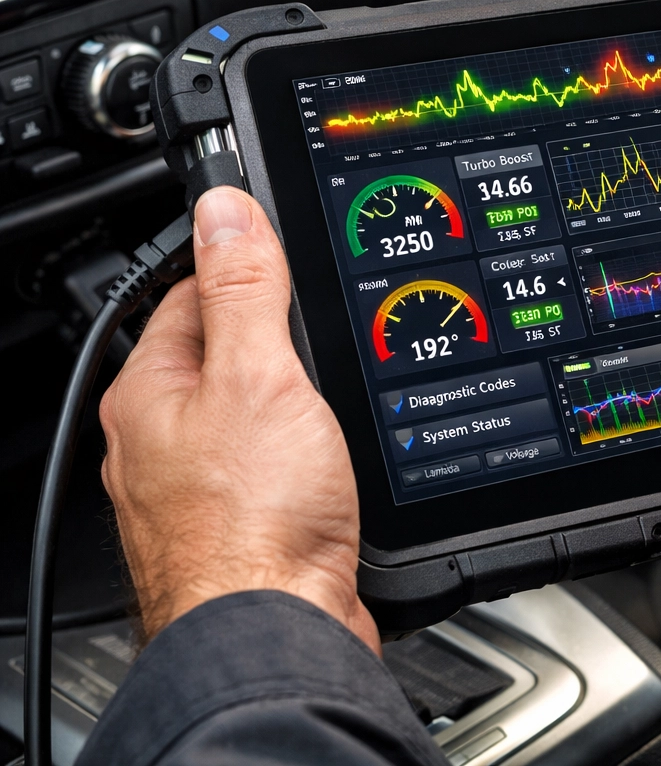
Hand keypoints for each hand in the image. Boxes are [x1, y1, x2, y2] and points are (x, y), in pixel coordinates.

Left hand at [100, 187, 377, 648]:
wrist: (279, 628)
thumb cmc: (253, 520)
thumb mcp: (260, 374)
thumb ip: (245, 288)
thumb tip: (226, 208)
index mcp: (150, 391)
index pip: (191, 294)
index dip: (245, 267)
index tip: (285, 254)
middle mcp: (160, 439)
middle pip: (222, 356)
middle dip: (275, 340)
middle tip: (326, 330)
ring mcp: (198, 488)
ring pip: (249, 416)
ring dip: (294, 402)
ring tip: (335, 394)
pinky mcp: (241, 527)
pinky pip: (271, 468)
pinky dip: (303, 455)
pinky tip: (333, 461)